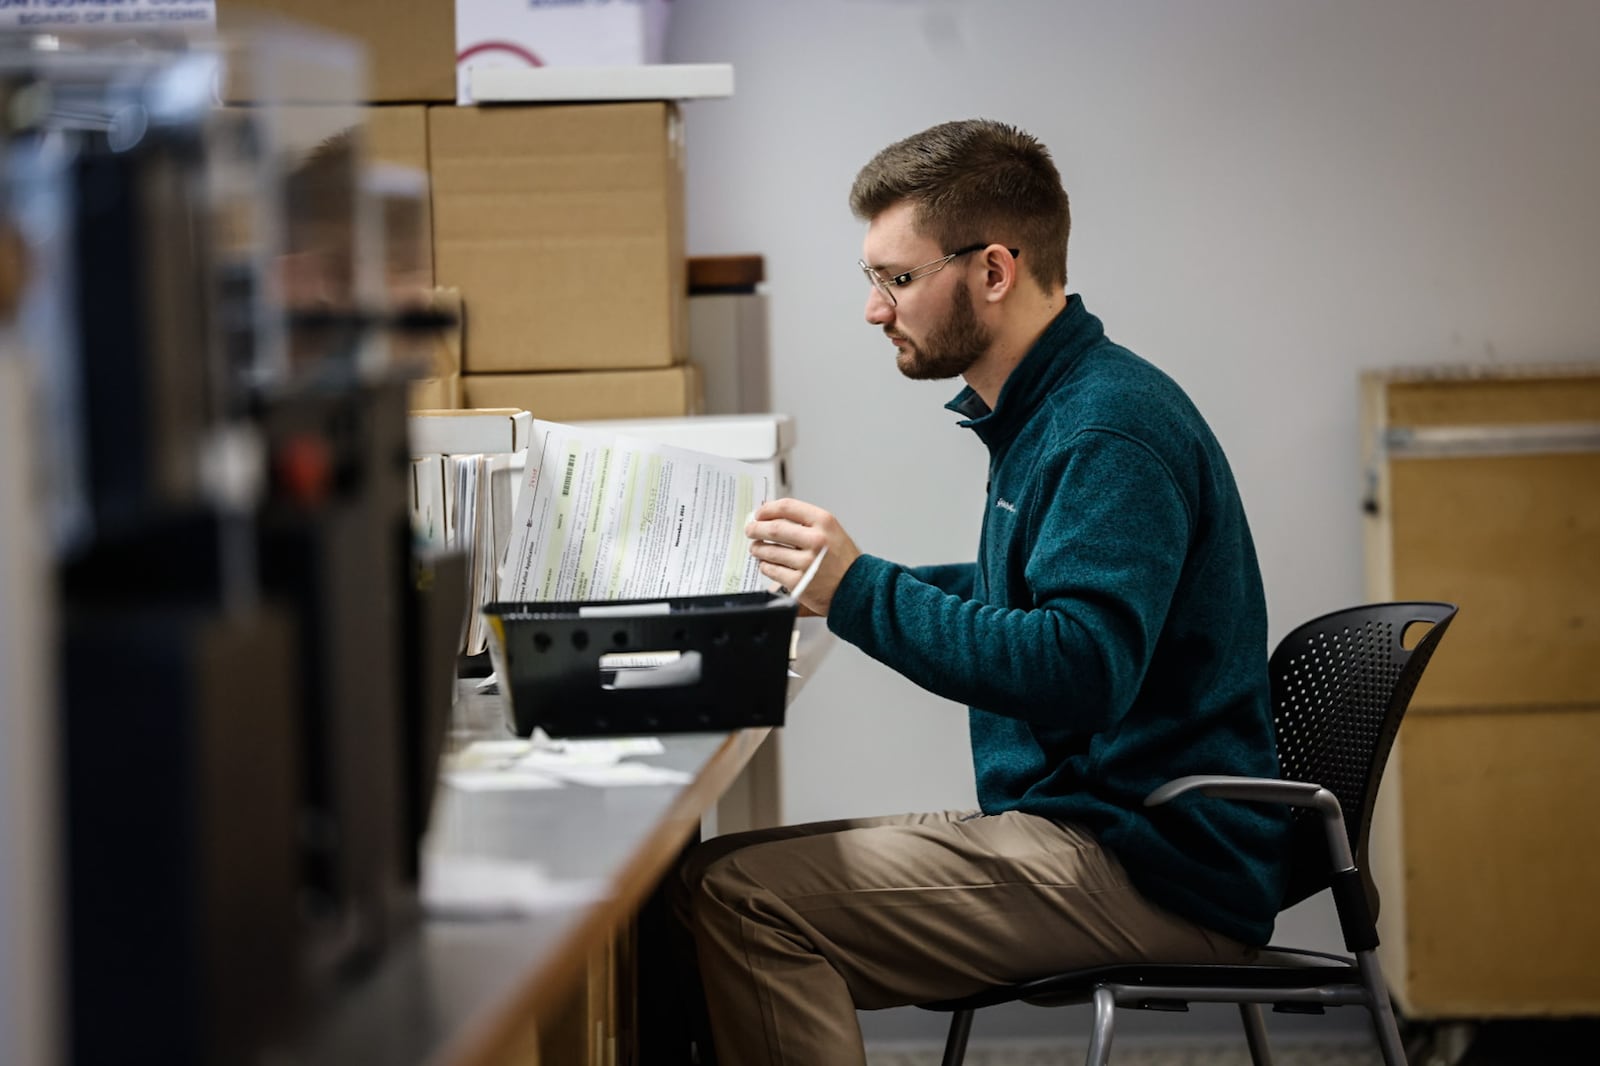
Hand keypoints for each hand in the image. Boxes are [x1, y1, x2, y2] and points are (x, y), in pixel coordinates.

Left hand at [746, 498, 861, 616]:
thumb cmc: (843, 560)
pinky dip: (765, 566)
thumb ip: (805, 522)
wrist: (857, 589)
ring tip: (756, 548)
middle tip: (750, 529)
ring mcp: (807, 562)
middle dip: (756, 528)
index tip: (759, 513)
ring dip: (758, 548)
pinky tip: (766, 564)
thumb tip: (773, 517)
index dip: (768, 509)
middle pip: (773, 528)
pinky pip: (772, 570)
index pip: (787, 507)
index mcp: (824, 522)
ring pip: (769, 550)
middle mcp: (816, 540)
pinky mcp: (799, 582)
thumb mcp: (831, 531)